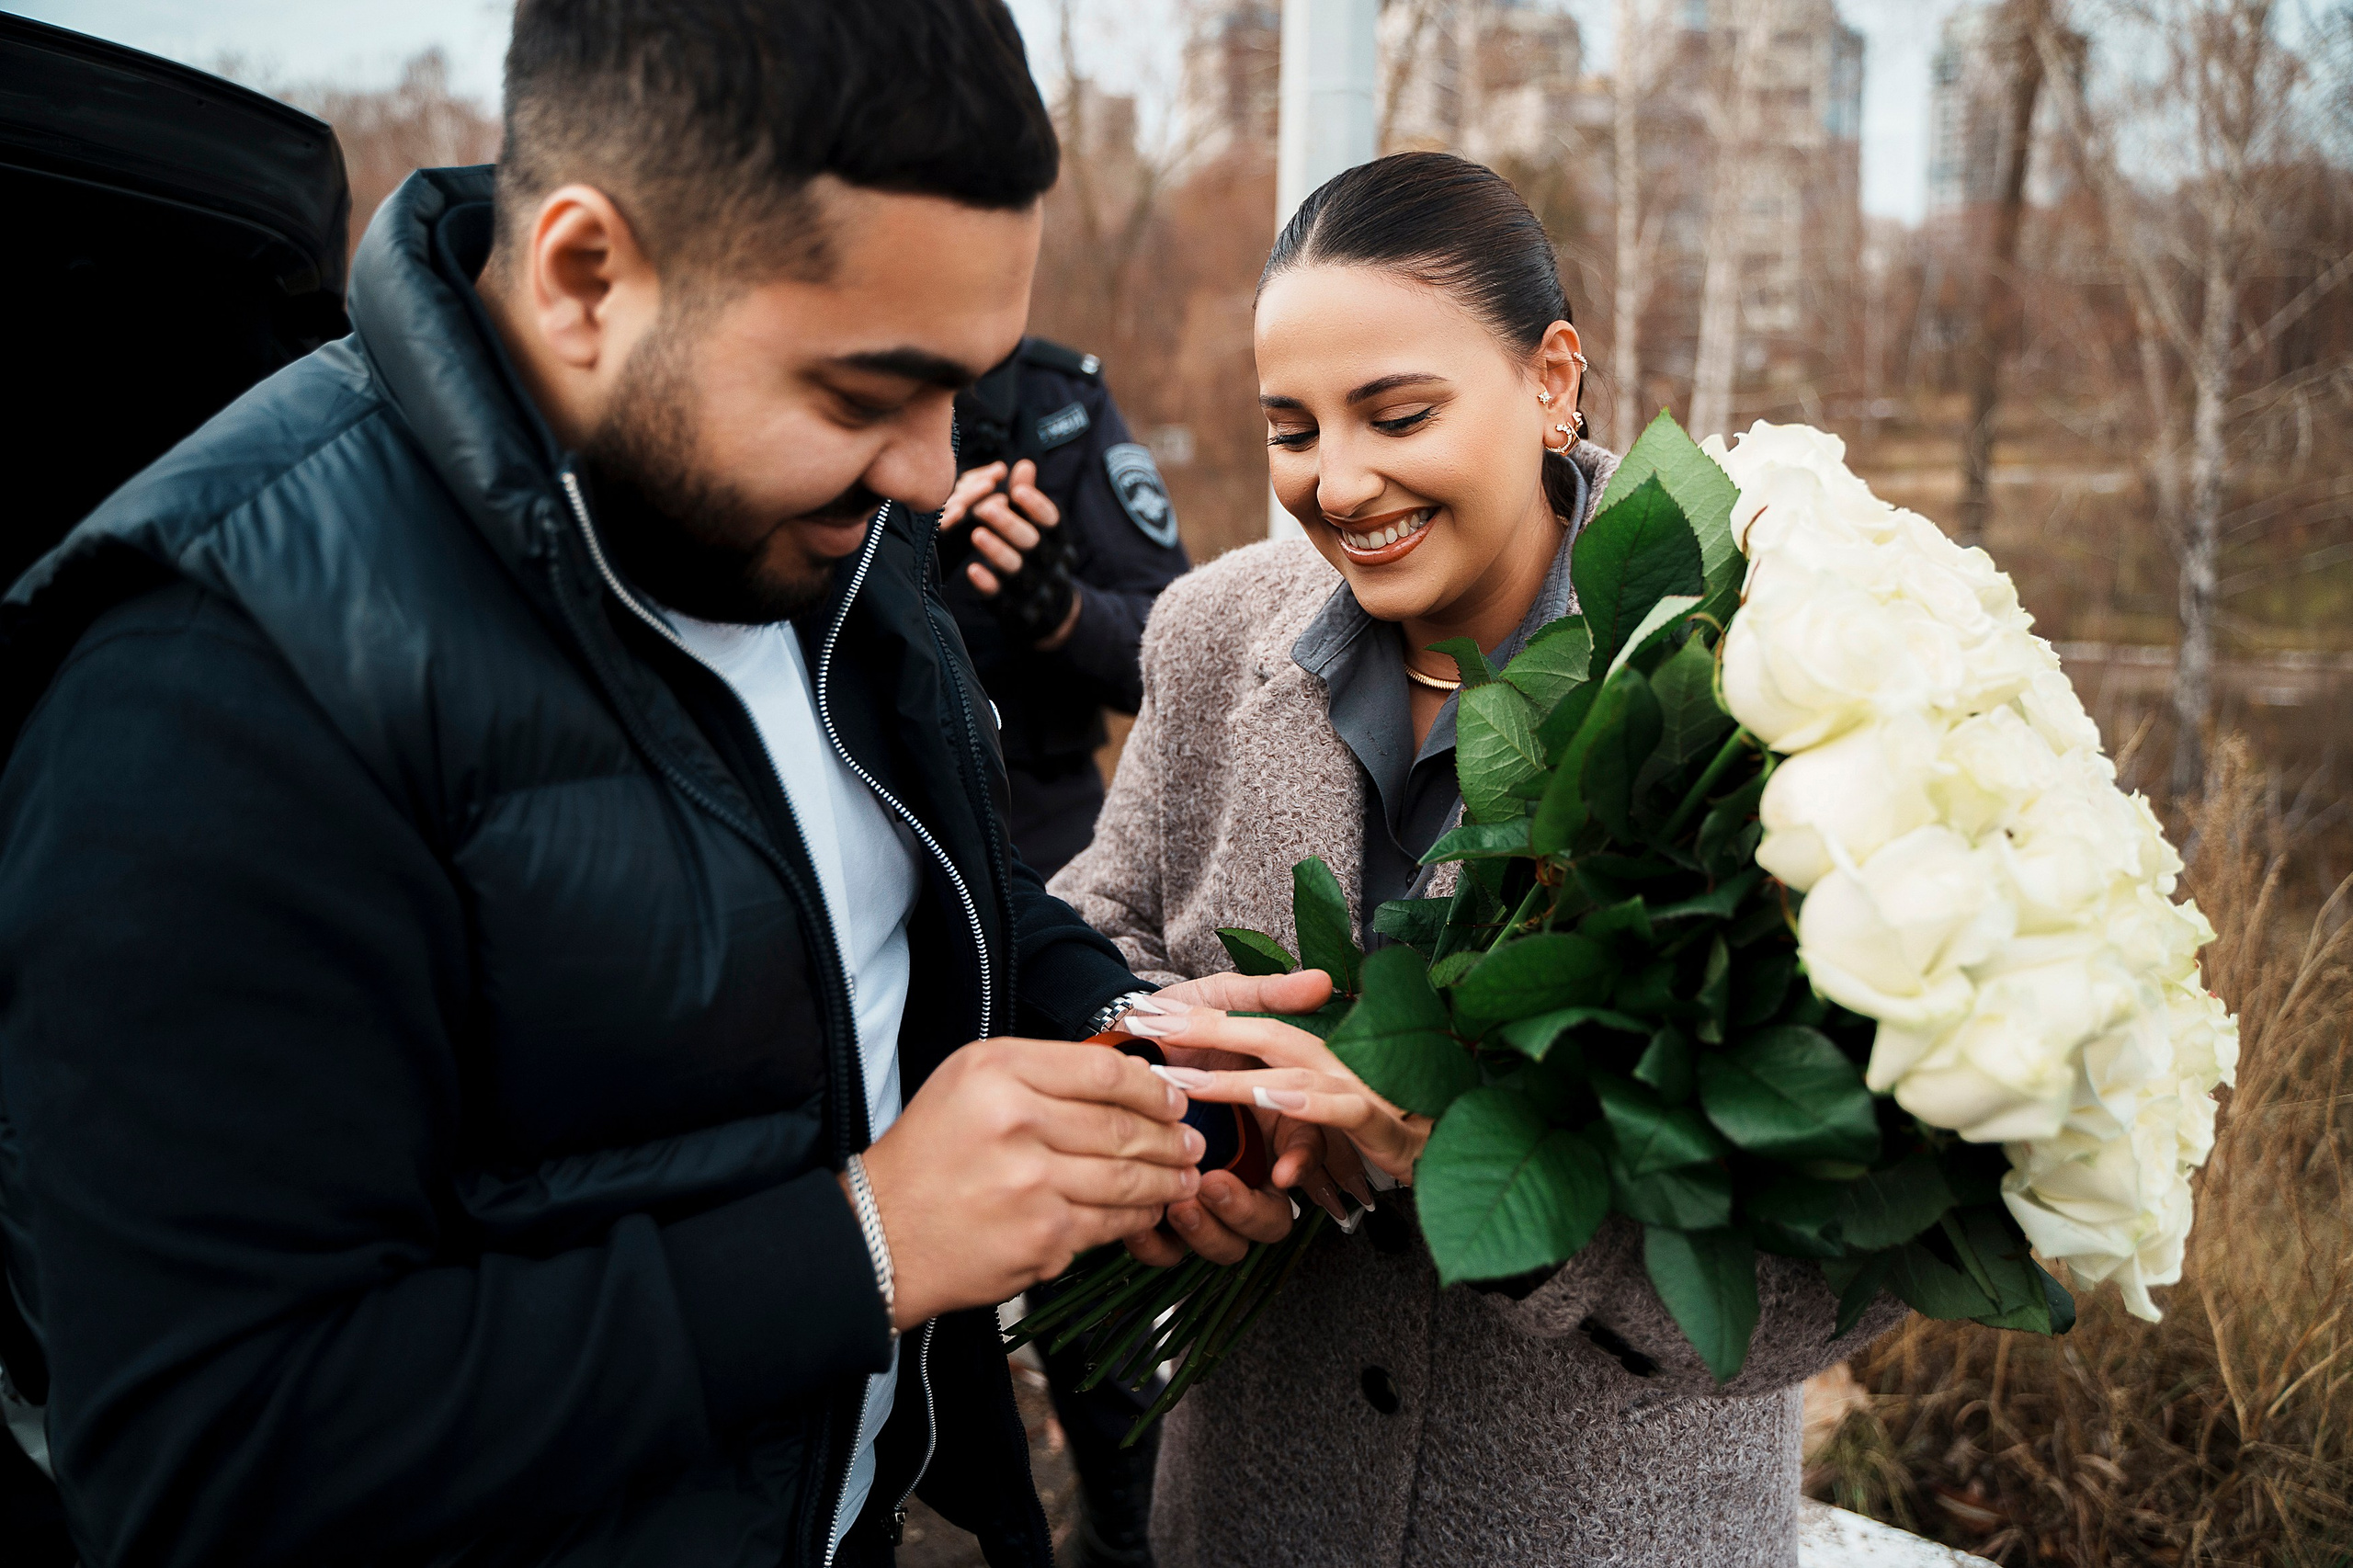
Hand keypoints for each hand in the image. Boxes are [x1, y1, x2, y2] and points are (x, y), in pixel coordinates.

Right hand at [856, 1037, 1204, 1329]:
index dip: (1150, 1087)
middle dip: (1170, 1138)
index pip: (1103, 1070)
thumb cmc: (929, 1155)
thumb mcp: (968, 1083)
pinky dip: (1140, 1217)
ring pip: (1127, 1177)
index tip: (1172, 1099)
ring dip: (1167, 1179)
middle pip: (1122, 1126)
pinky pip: (1112, 1222)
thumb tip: (1126, 1081)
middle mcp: (1016, 1121)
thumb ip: (1040, 1074)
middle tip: (1192, 1142)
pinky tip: (1150, 1211)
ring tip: (1185, 1176)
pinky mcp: (1043, 1237)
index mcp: (997, 1071)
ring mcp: (1032, 1183)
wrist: (882, 1235)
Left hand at [937, 460, 1081, 648]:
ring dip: (996, 551)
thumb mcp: (1039, 529)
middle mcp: (1050, 565)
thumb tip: (1024, 464)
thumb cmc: (1038, 557)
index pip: (1052, 522)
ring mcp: (1033, 589)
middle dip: (1009, 524)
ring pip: (1016, 570)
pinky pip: (1000, 597)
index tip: (1016, 490)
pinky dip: (987, 584)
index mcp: (1058, 542)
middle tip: (983, 508)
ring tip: (976, 534)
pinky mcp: (1014, 609)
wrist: (1049, 614)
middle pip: (1032, 543)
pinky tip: (973, 570)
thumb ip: (1029, 498)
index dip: (1036, 505)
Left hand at [1113, 970, 1375, 1264]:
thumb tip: (1322, 981)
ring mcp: (1212, 1189)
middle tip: (1210, 1185)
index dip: (1303, 1166)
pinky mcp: (1169, 1210)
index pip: (1306, 1152)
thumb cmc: (1175, 1018)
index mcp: (1274, 1117)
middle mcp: (1250, 1164)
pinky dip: (1159, 1243)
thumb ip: (1269, 997)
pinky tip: (1145, 1220)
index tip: (1283, 1175)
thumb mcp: (1222, 999)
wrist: (1115, 1029)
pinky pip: (1173, 1251)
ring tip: (1178, 1202)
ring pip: (1230, 1243)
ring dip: (1210, 1230)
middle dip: (1245, 1210)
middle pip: (1271, 1218)